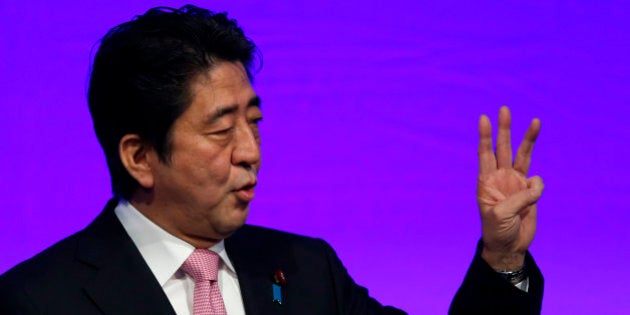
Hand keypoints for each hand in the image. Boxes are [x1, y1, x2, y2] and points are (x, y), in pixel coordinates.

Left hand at [477, 106, 543, 270]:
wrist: (509, 245)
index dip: (485, 137)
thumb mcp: (501, 214)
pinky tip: (531, 203)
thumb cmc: (496, 230)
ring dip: (528, 139)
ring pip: (523, 155)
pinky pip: (537, 182)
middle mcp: (500, 177)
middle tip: (504, 109)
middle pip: (503, 147)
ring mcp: (515, 182)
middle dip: (504, 129)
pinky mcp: (529, 190)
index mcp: (486, 181)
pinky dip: (537, 189)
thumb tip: (536, 184)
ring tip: (536, 121)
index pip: (485, 154)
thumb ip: (519, 197)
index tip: (483, 119)